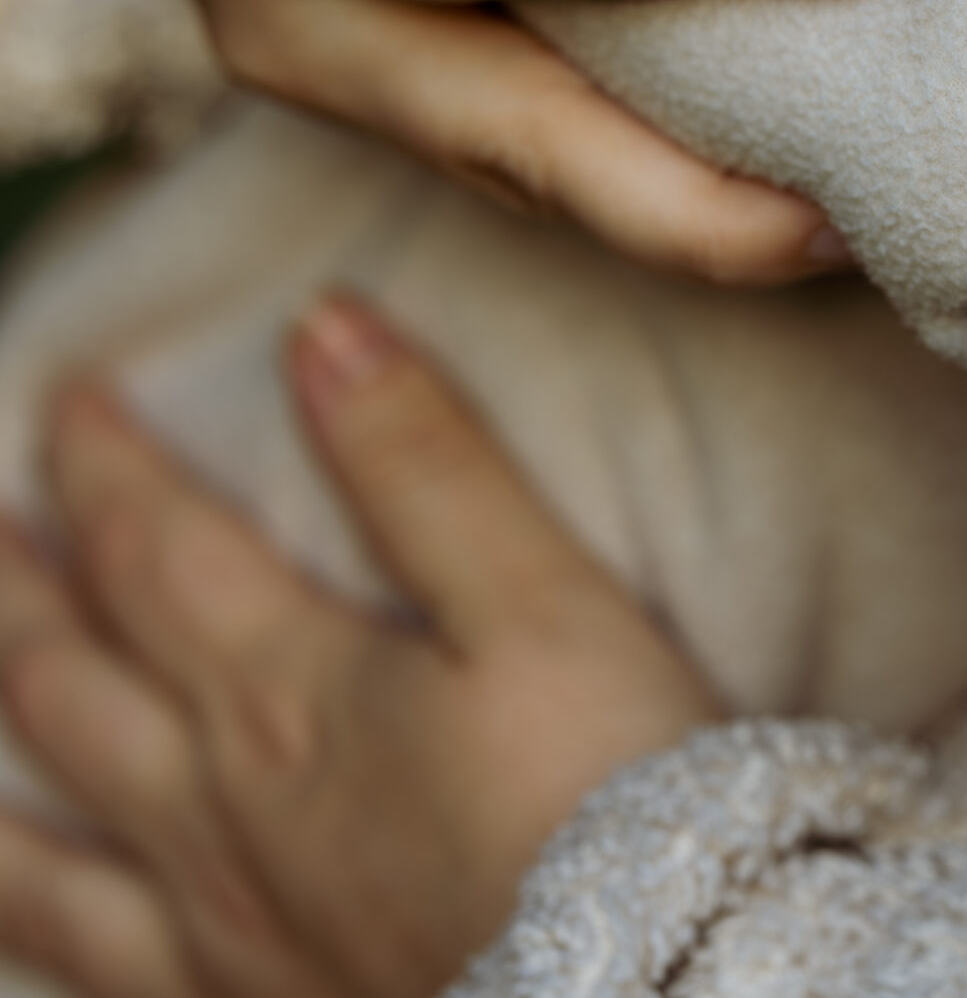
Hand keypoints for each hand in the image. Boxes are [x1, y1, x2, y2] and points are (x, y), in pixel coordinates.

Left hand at [0, 295, 719, 997]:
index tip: (62, 397)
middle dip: (15, 591)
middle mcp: (218, 807)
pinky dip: (36, 926)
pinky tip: (21, 926)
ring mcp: (220, 931)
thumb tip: (324, 327)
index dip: (103, 466)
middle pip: (70, 680)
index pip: (157, 550)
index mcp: (289, 691)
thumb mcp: (548, 603)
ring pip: (45, 843)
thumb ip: (430, 470)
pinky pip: (92, 971)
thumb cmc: (611, 794)